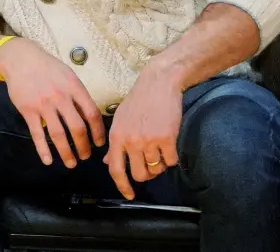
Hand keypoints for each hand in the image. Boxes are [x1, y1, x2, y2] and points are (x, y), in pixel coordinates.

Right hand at [0, 38, 104, 167]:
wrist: (21, 59)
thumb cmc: (47, 67)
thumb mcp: (68, 75)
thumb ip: (78, 94)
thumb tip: (90, 117)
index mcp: (74, 87)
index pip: (92, 114)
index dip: (98, 132)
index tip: (100, 144)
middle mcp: (60, 97)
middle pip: (77, 128)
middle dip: (84, 146)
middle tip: (86, 156)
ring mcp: (43, 104)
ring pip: (58, 134)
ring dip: (66, 152)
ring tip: (71, 163)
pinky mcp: (28, 110)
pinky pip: (37, 134)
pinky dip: (43, 149)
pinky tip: (48, 160)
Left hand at [103, 66, 181, 199]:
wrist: (158, 83)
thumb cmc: (139, 101)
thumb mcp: (120, 119)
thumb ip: (115, 143)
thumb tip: (108, 162)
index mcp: (116, 136)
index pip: (115, 169)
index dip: (122, 186)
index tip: (129, 195)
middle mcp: (131, 141)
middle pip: (138, 174)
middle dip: (146, 174)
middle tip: (149, 165)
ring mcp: (149, 140)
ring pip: (156, 169)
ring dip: (159, 164)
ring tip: (159, 149)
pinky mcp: (167, 138)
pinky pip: (171, 161)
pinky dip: (171, 157)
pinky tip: (169, 145)